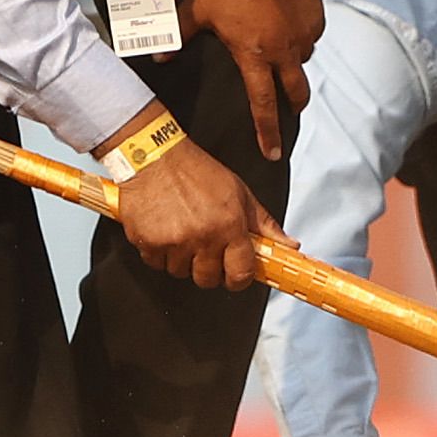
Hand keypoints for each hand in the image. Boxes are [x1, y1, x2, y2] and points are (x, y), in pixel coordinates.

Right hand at [103, 105, 292, 287]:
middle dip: (209, 269)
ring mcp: (174, 242)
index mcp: (230, 225)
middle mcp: (203, 236)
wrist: (153, 156)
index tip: (235, 272)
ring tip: (183, 232)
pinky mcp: (148, 242)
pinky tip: (165, 230)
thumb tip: (288, 246)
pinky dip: (160, 253)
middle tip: (206, 247)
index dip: (239, 277)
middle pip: (208, 280)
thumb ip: (264, 224)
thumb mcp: (239, 193)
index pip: (241, 274)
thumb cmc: (196, 171)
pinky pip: (157, 264)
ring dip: (183, 260)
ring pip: (181, 272)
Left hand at [178, 0, 323, 161]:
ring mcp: (303, 35)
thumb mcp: (199, 7)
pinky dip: (300, 36)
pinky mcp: (316, 16)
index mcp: (254, 56)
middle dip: (292, 106)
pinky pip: (310, 36)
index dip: (267, 132)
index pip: (263, 105)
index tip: (272, 151)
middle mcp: (283, 52)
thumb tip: (160, 55)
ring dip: (293, 64)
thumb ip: (180, 34)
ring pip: (302, 61)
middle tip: (288, 111)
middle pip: (296, 93)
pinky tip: (287, 24)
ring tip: (280, 54)